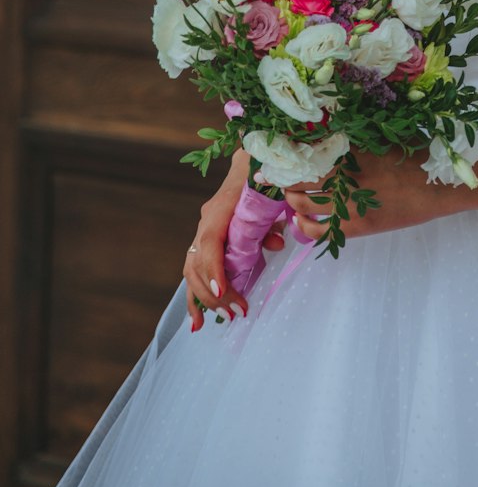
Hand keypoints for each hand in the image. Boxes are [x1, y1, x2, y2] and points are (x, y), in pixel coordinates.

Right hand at [183, 158, 286, 330]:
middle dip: (214, 292)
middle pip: (198, 262)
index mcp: (220, 207)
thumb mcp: (272, 195)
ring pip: (192, 270)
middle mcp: (206, 221)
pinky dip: (195, 298)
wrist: (250, 162)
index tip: (222, 291)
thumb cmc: (263, 178)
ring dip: (204, 299)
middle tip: (237, 311)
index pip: (209, 241)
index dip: (213, 268)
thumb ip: (272, 219)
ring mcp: (201, 232)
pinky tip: (198, 323)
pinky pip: (194, 272)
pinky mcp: (204, 243)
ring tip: (220, 321)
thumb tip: (276, 246)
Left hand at [283, 149, 463, 243]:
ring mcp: (351, 202)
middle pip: (300, 177)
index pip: (307, 150)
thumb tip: (332, 126)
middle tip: (279, 177)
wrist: (441, 184)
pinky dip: (306, 228)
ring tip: (290, 197)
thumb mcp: (385, 135)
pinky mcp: (359, 226)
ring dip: (292, 200)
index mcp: (351, 148)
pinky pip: (323, 231)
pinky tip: (301, 223)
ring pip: (306, 204)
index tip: (275, 153)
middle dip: (284, 178)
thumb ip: (358, 134)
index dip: (286, 153)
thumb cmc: (417, 153)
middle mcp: (346, 174)